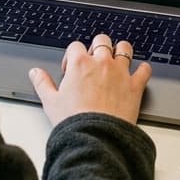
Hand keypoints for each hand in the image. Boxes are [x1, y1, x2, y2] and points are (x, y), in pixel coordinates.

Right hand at [29, 33, 150, 126]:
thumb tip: (35, 73)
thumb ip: (42, 83)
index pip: (76, 46)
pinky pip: (144, 69)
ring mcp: (120, 72)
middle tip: (94, 61)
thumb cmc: (73, 121)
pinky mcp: (134, 85)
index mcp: (79, 64)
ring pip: (124, 48)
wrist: (96, 138)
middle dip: (97, 47)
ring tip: (117, 59)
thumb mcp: (50, 102)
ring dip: (121, 51)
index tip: (71, 69)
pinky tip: (139, 73)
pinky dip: (143, 69)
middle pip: (101, 40)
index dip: (72, 56)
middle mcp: (101, 63)